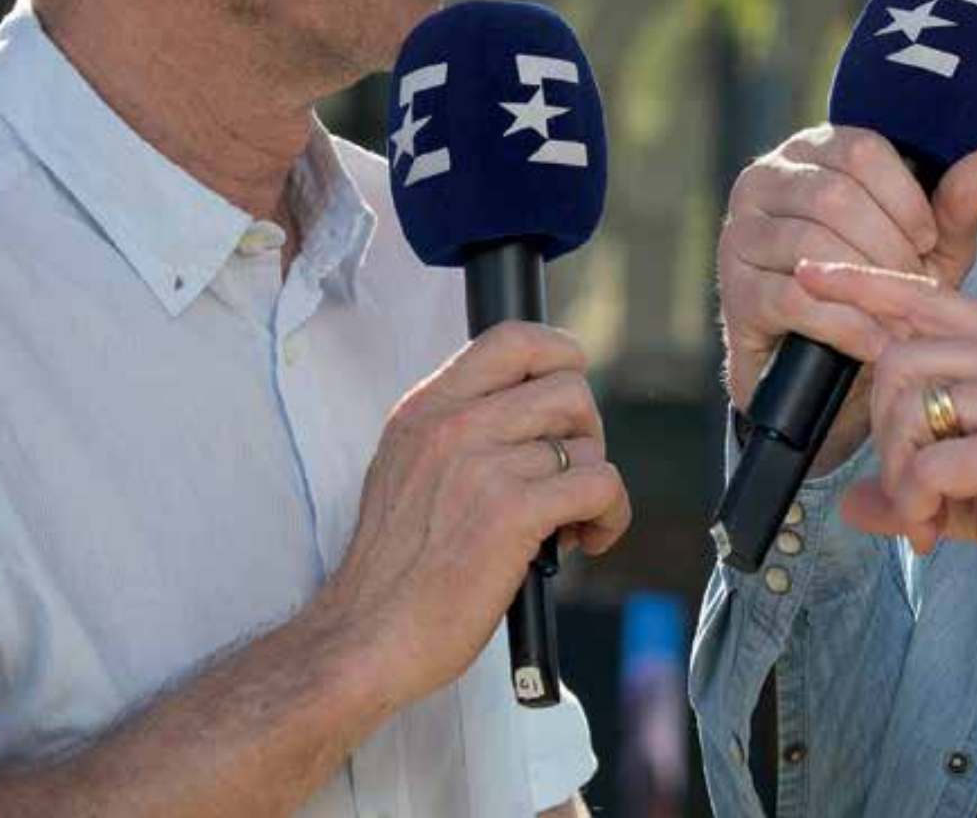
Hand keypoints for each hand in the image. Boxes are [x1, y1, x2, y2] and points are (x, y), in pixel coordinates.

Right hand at [312, 323, 630, 707]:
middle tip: (567, 478)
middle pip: (569, 389)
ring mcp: (482, 466)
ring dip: (593, 486)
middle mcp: (453, 425)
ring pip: (586, 445)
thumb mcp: (407, 468)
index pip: (512, 338)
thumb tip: (538, 412)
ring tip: (568, 523)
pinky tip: (590, 539)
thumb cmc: (395, 567)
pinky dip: (611, 515)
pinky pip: (601, 485)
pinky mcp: (512, 513)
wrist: (365, 637)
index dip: (561, 356)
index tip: (568, 401)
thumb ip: (460, 430)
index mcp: (426, 408)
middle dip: (586, 434)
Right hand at [716, 125, 976, 472]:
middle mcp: (764, 179)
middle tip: (914, 286)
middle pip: (835, 196)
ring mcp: (741, 234)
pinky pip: (792, 296)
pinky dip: (844, 324)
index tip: (927, 242)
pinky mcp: (735, 291)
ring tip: (899, 316)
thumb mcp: (928, 247)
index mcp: (812, 150)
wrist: (836, 367)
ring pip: (811, 242)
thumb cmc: (882, 286)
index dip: (906, 199)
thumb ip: (955, 206)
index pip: (861, 150)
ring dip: (867, 285)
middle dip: (888, 248)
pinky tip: (875, 343)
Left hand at [795, 262, 976, 628]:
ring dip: (899, 474)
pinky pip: (932, 465)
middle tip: (905, 486)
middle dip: (880, 431)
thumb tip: (853, 505)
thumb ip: (922, 483)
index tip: (812, 273)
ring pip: (911, 408)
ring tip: (923, 516)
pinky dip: (915, 503)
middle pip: (899, 358)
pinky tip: (935, 532)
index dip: (864, 284)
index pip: (928, 295)